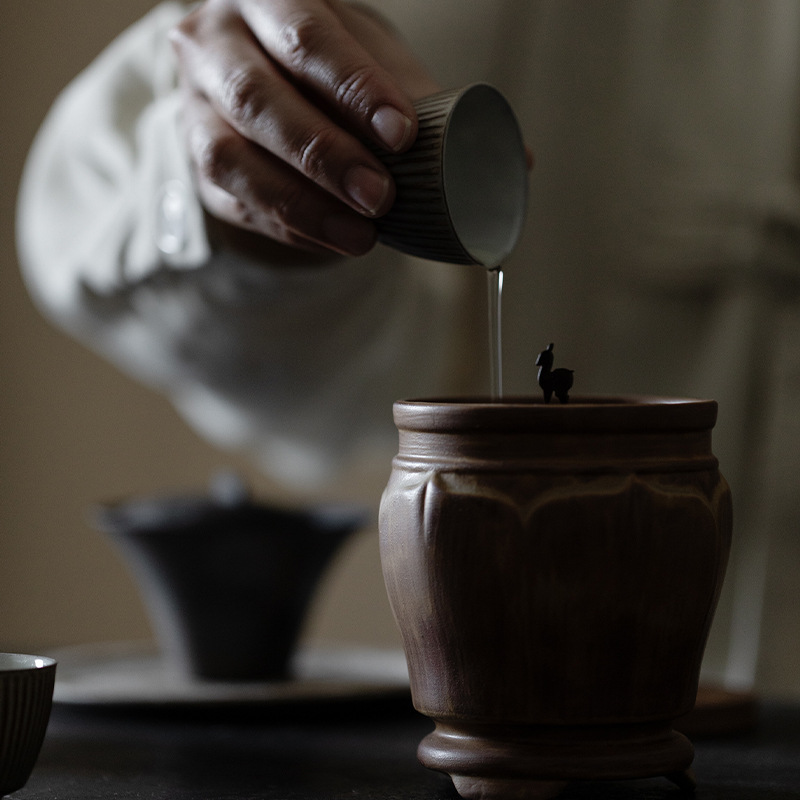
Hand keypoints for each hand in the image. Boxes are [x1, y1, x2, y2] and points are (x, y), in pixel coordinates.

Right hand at [170, 0, 438, 257]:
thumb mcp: (364, 52)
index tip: (402, 135)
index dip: (355, 88)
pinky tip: (336, 239)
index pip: (306, 37)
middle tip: (379, 196)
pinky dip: (291, 228)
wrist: (268, 82)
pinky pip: (237, 203)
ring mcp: (194, 106)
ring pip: (230, 159)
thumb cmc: (326, 62)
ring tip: (361, 235)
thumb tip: (451, 146)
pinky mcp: (197, 165)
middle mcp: (213, 44)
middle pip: (256, 98)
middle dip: (324, 154)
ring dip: (303, 204)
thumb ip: (396, 88)